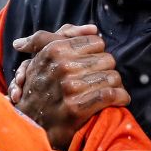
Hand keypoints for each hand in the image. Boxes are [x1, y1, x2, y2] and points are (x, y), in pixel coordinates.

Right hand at [9, 24, 129, 149]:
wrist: (29, 122)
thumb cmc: (38, 86)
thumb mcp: (42, 55)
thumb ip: (65, 35)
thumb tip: (93, 28)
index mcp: (55, 49)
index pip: (96, 42)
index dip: (98, 53)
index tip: (95, 64)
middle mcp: (62, 66)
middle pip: (107, 59)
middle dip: (107, 70)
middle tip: (103, 79)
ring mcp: (70, 87)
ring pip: (112, 77)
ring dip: (116, 85)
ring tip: (111, 90)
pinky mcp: (77, 107)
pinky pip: (111, 95)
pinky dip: (120, 98)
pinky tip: (120, 100)